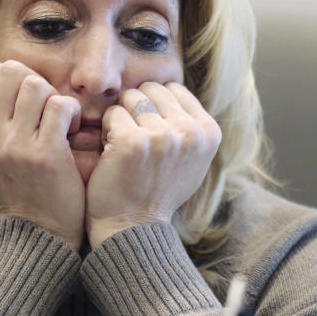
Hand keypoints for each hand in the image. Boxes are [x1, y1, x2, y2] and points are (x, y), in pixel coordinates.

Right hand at [0, 60, 85, 250]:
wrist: (37, 234)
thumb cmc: (15, 194)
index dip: (8, 73)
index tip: (23, 95)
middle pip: (11, 70)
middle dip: (34, 80)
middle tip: (45, 104)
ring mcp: (15, 143)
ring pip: (36, 84)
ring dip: (54, 96)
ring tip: (59, 119)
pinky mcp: (45, 152)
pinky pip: (59, 105)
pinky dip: (71, 112)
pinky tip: (72, 129)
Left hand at [85, 82, 220, 246]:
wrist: (134, 226)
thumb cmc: (159, 191)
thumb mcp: (192, 160)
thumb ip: (190, 125)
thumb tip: (172, 89)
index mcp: (209, 132)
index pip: (174, 89)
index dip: (156, 106)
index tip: (152, 132)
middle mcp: (190, 132)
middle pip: (151, 89)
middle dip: (138, 108)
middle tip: (136, 138)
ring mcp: (162, 136)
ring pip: (131, 98)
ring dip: (122, 117)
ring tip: (125, 144)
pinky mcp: (133, 142)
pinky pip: (113, 114)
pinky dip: (107, 131)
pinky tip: (112, 152)